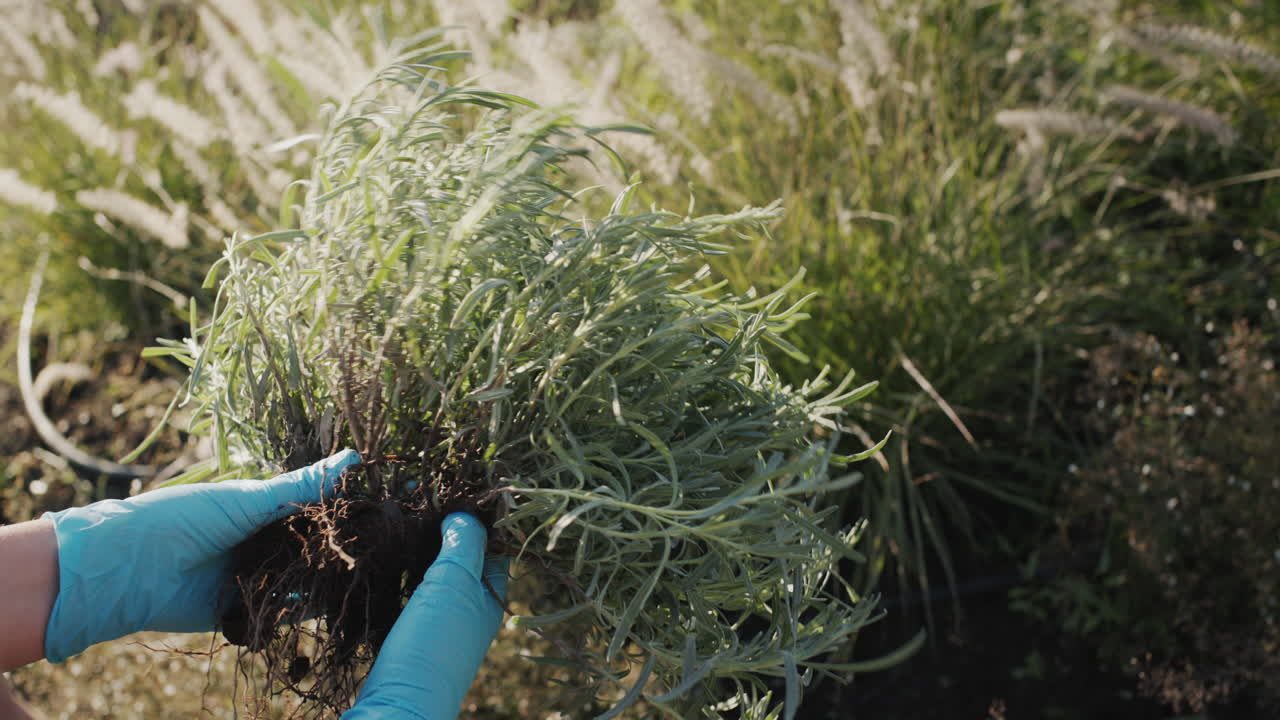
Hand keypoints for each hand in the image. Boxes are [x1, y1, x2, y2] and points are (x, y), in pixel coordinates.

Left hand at [41, 450, 359, 662]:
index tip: (384, 505)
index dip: (346, 508)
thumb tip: (354, 456)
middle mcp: (262, 542)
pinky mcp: (244, 611)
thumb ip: (303, 486)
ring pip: (303, 579)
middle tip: (381, 544)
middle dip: (341, 547)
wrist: (132, 568)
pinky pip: (282, 611)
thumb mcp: (251, 498)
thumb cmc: (187, 517)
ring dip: (325, 578)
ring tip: (360, 571)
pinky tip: (327, 600)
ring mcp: (254, 577)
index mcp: (262, 509)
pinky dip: (302, 609)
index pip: (315, 508)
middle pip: (313, 547)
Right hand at [344, 513, 507, 719]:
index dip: (474, 514)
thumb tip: (467, 513)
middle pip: (459, 556)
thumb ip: (464, 544)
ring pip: (431, 573)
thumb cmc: (433, 644)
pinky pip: (408, 593)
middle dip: (439, 528)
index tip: (450, 487)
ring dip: (417, 547)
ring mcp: (439, 624)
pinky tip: (381, 555)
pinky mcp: (409, 635)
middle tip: (414, 496)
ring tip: (396, 515)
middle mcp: (470, 609)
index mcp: (490, 594)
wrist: (397, 708)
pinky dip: (399, 572)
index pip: (491, 543)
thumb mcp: (454, 584)